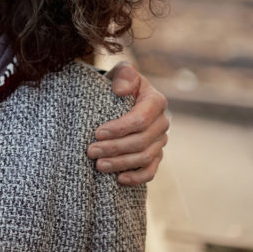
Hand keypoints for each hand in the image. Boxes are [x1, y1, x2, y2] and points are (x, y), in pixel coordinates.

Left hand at [87, 62, 169, 185]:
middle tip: (91, 151)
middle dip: (114, 148)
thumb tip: (122, 91)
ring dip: (121, 163)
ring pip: (144, 157)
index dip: (119, 129)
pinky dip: (137, 177)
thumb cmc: (119, 83)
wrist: (119, 97)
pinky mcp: (155, 155)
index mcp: (155, 101)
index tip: (97, 133)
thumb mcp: (121, 72)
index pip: (140, 120)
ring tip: (98, 165)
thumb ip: (124, 74)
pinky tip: (119, 179)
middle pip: (141, 141)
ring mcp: (160, 141)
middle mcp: (162, 122)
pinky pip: (151, 171)